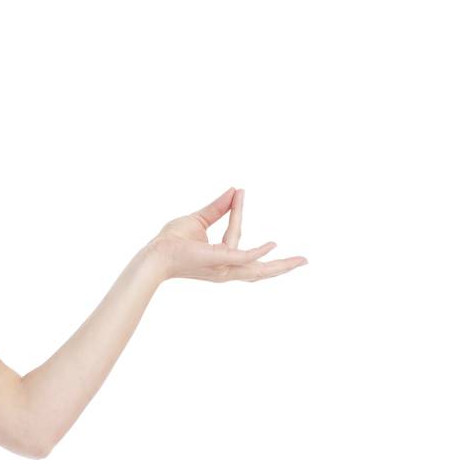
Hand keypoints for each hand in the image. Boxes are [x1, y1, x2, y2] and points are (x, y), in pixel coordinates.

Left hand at [144, 187, 306, 281]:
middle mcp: (225, 267)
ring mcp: (223, 266)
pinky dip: (258, 251)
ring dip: (280, 265)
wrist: (155, 253)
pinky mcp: (219, 260)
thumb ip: (218, 208)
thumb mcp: (198, 219)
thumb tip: (235, 190)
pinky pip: (242, 256)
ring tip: (300, 260)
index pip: (238, 234)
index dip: (238, 213)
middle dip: (281, 266)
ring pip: (257, 268)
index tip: (239, 192)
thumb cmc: (171, 242)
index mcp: (221, 259)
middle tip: (303, 261)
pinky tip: (272, 246)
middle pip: (259, 269)